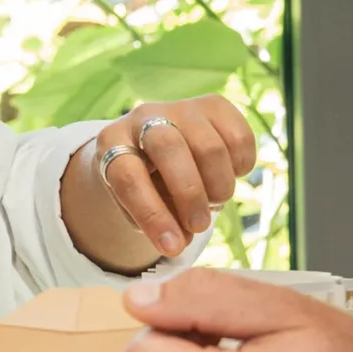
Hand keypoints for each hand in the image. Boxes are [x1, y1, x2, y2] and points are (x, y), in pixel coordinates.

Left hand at [62, 96, 258, 271]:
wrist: (155, 147)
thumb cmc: (145, 185)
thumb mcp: (138, 206)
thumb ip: (158, 224)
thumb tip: (182, 241)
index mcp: (112, 142)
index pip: (128, 177)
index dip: (151, 215)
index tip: (172, 247)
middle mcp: (143, 117)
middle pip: (169, 148)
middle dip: (189, 194)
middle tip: (199, 226)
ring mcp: (181, 107)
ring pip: (209, 146)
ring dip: (218, 186)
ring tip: (215, 203)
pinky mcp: (214, 104)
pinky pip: (238, 135)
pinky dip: (240, 165)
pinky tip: (230, 176)